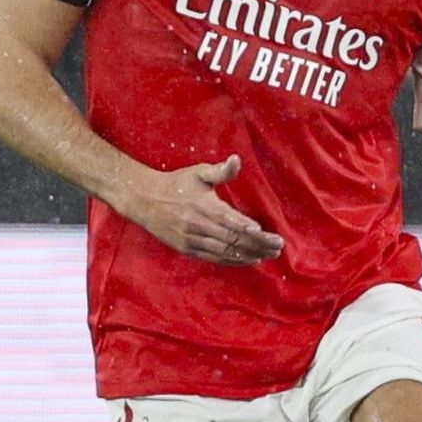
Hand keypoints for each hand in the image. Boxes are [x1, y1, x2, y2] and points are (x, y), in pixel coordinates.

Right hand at [115, 154, 283, 263]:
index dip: (251, 230)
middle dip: (257, 245)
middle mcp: (199, 226)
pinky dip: (232, 261)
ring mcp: (192, 240)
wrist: (144, 200)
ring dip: (248, 255)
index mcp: (204, 207)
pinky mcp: (187, 249)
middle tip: (277, 247)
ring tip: (268, 255)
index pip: (232, 222)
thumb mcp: (198, 173)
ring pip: (225, 252)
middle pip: (233, 240)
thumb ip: (220, 171)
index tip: (268, 234)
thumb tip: (237, 160)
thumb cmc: (176, 184)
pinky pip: (213, 258)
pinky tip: (247, 260)